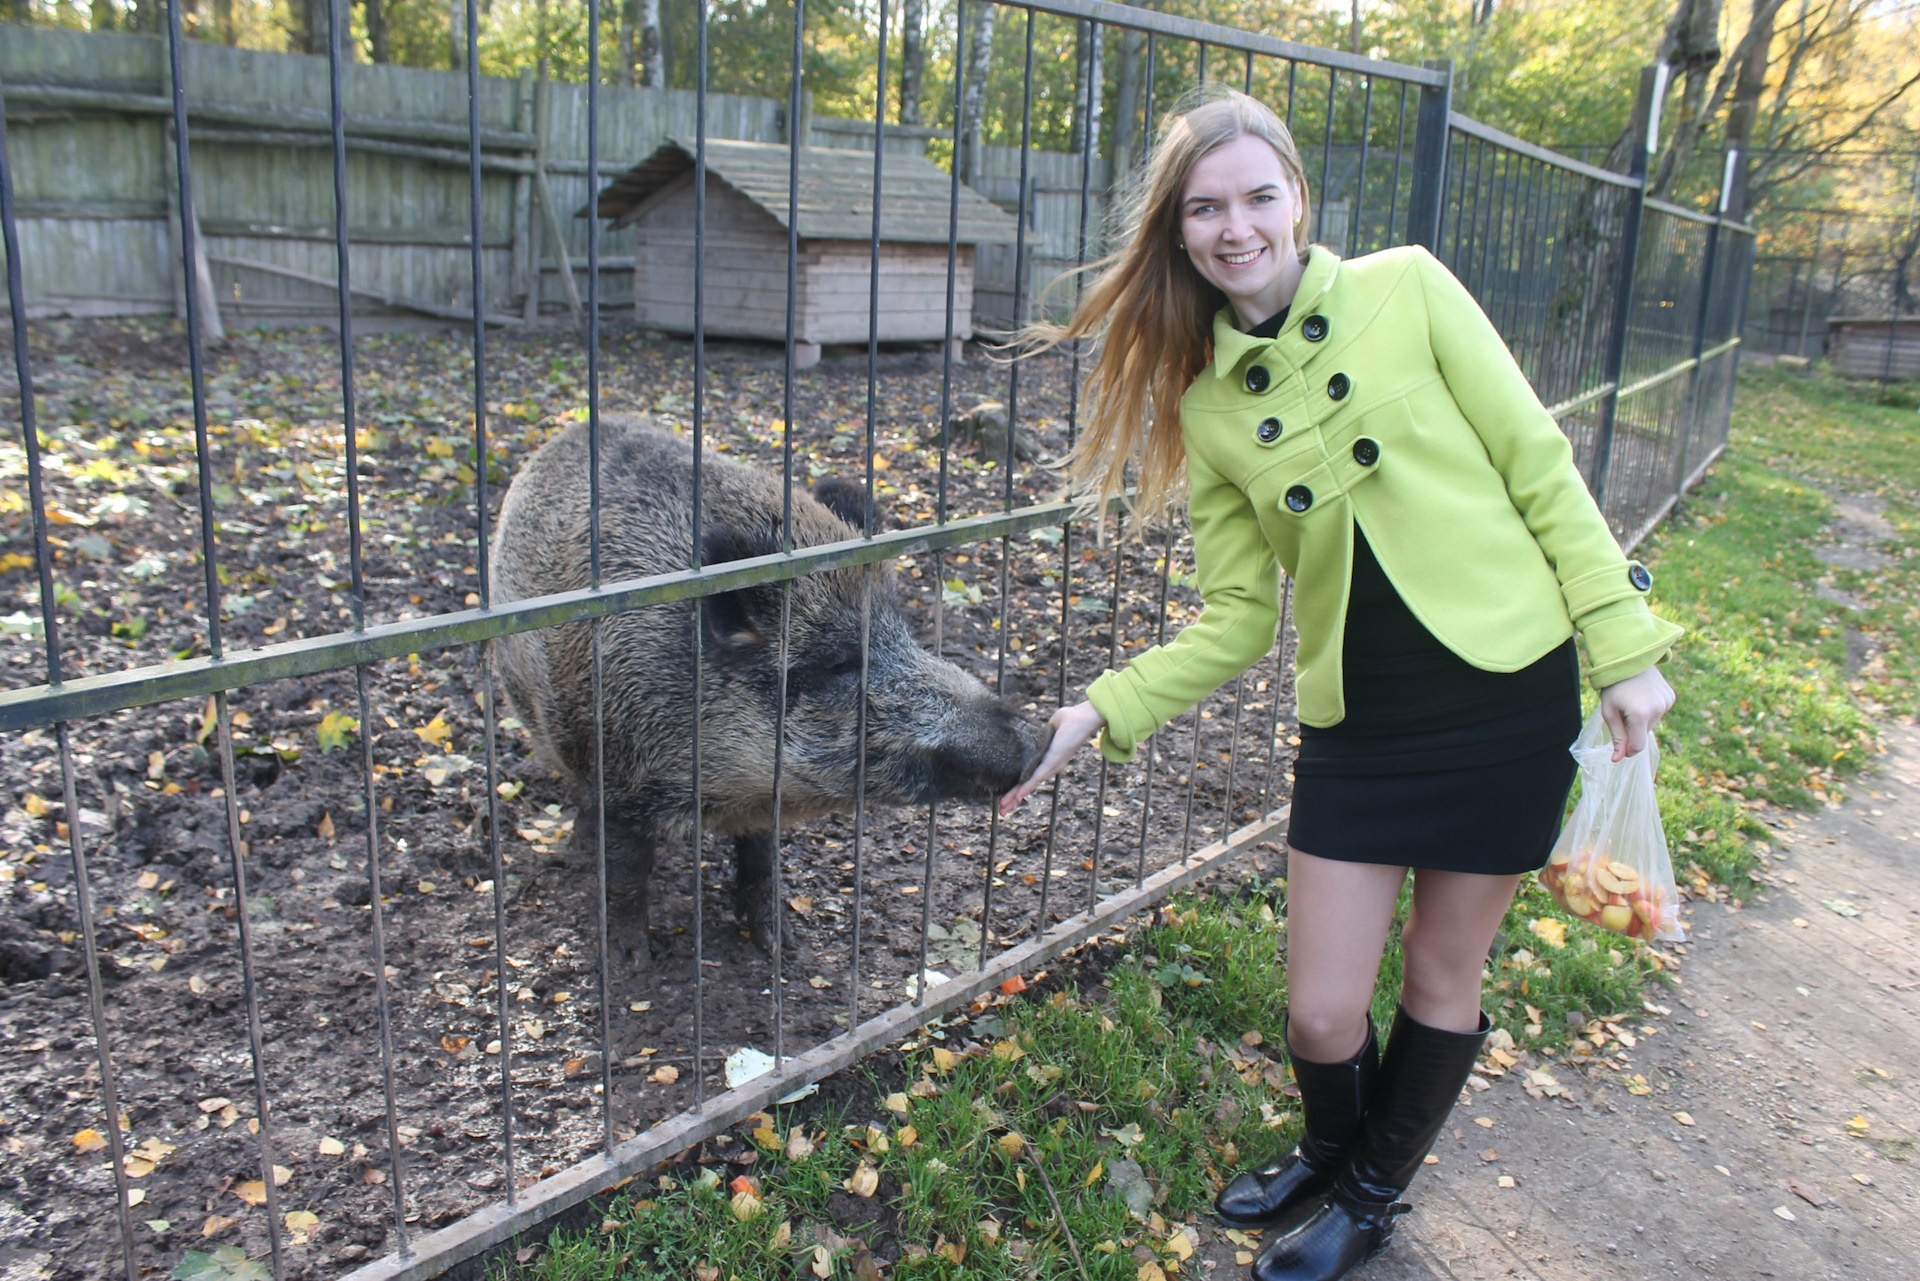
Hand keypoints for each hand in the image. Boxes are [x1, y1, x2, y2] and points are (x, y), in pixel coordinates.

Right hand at [999, 700, 1106, 815]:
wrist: (1084, 718)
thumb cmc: (1071, 720)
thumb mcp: (1050, 727)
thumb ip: (1041, 732)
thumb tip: (1034, 729)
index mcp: (1048, 761)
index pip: (1029, 778)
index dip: (1017, 789)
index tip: (1007, 799)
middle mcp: (1049, 767)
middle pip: (1027, 786)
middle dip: (1013, 800)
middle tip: (1002, 811)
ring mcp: (1051, 765)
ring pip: (1029, 785)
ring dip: (1015, 797)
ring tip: (1004, 808)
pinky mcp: (1053, 761)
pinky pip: (1037, 776)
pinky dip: (1027, 786)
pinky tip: (1018, 796)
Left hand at [1597, 666, 1675, 761]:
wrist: (1628, 659)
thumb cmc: (1613, 687)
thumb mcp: (1609, 712)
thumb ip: (1617, 737)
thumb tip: (1618, 759)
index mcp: (1639, 715)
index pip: (1638, 745)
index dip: (1628, 750)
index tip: (1621, 749)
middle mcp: (1657, 710)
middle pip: (1644, 733)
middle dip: (1632, 729)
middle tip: (1622, 712)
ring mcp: (1666, 703)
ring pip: (1652, 723)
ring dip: (1642, 719)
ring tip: (1633, 701)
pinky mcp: (1671, 697)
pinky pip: (1660, 712)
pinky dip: (1651, 709)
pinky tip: (1643, 696)